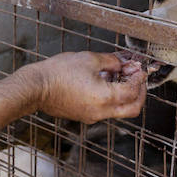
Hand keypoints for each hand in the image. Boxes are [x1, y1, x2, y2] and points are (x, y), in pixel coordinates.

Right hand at [25, 52, 146, 123]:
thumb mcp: (89, 59)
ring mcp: (92, 117)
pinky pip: (106, 111)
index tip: (139, 70)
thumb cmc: (58, 73)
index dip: (139, 79)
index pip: (133, 92)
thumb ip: (111, 61)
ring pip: (120, 111)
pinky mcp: (84, 116)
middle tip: (138, 80)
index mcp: (105, 98)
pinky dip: (112, 100)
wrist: (37, 87)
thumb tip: (121, 64)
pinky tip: (105, 84)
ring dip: (125, 96)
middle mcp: (101, 112)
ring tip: (120, 78)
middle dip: (140, 94)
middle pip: (133, 109)